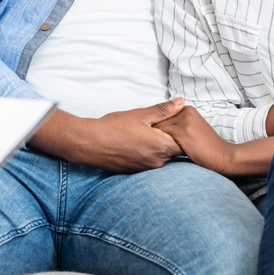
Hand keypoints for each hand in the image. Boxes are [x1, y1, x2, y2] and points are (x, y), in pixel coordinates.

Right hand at [28, 99, 184, 173]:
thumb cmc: (113, 127)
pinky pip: (148, 163)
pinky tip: (134, 143)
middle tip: (157, 125)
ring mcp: (145, 169)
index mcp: (161, 146)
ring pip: (160, 157)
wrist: (89, 143)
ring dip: (157, 147)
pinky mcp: (135, 172)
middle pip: (173, 151)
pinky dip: (146, 154)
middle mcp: (156, 162)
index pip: (184, 144)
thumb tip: (181, 102)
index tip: (174, 123)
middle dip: (169, 139)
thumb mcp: (140, 114)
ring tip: (143, 134)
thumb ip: (163, 110)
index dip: (182, 133)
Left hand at [155, 106, 235, 173]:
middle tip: (145, 144)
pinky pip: (161, 136)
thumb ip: (178, 125)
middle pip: (158, 119)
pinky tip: (156, 153)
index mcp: (187, 109)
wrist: (224, 156)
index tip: (147, 138)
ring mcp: (185, 120)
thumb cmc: (207, 148)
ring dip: (152, 138)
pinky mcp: (183, 131)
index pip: (161, 115)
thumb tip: (155, 129)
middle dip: (150, 132)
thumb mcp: (193, 130)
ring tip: (150, 150)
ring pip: (157, 127)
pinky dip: (157, 144)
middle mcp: (185, 110)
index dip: (153, 128)